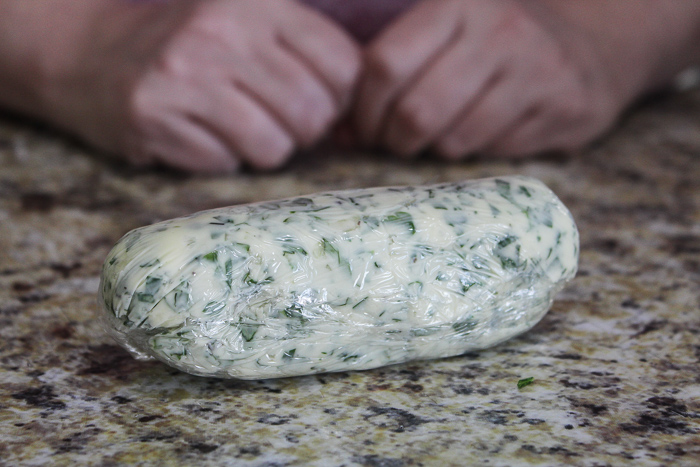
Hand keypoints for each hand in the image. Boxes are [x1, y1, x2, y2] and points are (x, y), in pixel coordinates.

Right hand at [23, 0, 360, 171]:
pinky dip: (221, 159)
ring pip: (274, 147)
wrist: (87, 54)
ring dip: (263, 150)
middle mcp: (221, 32)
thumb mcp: (245, 22)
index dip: (340, 98)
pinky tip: (198, 135)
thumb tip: (355, 116)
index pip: (343, 67)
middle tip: (276, 122)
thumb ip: (303, 54)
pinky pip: (225, 164)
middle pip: (312, 114)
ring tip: (237, 129)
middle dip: (303, 132)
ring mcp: (184, 75)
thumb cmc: (186, 46)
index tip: (317, 103)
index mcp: (256, 2)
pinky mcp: (154, 117)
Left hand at [352, 0, 623, 159]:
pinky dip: (476, 154)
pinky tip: (483, 132)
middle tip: (395, 141)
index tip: (362, 126)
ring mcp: (538, 70)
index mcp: (459, 2)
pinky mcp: (564, 108)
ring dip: (434, 149)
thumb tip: (339, 132)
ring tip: (440, 134)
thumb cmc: (495, 43)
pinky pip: (493, 154)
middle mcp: (501, 30)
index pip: (385, 66)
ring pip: (452, 141)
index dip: (363, 109)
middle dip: (393, 140)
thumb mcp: (446, 29)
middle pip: (415, 112)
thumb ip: (392, 66)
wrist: (590, 46)